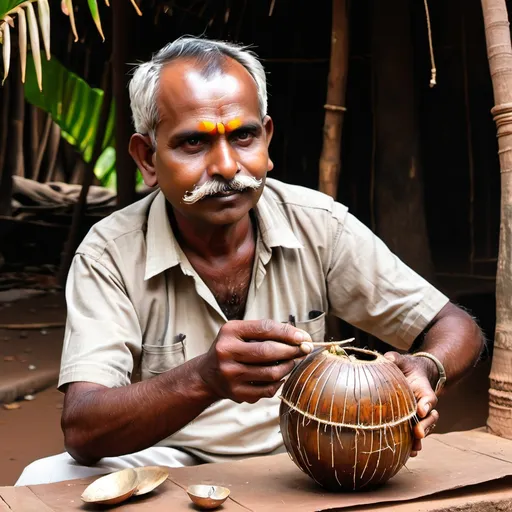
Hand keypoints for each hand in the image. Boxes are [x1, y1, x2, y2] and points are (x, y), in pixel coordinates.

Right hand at [197, 319, 311, 403]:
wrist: (208, 375)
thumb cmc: (233, 348)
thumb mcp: (241, 332)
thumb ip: (267, 332)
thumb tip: (301, 338)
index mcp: (229, 332)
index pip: (264, 329)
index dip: (287, 332)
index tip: (304, 337)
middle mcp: (226, 352)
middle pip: (268, 351)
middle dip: (291, 350)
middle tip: (305, 349)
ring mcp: (230, 375)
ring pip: (271, 373)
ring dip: (288, 367)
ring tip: (293, 362)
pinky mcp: (236, 393)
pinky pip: (267, 390)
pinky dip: (279, 382)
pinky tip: (281, 376)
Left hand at [384, 351, 439, 456]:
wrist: (410, 376)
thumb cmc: (405, 367)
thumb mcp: (401, 360)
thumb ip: (395, 358)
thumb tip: (386, 358)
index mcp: (424, 390)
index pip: (429, 397)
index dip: (425, 404)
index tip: (420, 410)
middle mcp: (425, 405)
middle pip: (430, 417)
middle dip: (425, 425)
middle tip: (418, 432)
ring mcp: (420, 416)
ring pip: (424, 429)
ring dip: (419, 439)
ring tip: (414, 449)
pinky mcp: (412, 422)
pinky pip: (415, 435)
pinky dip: (413, 444)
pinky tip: (409, 454)